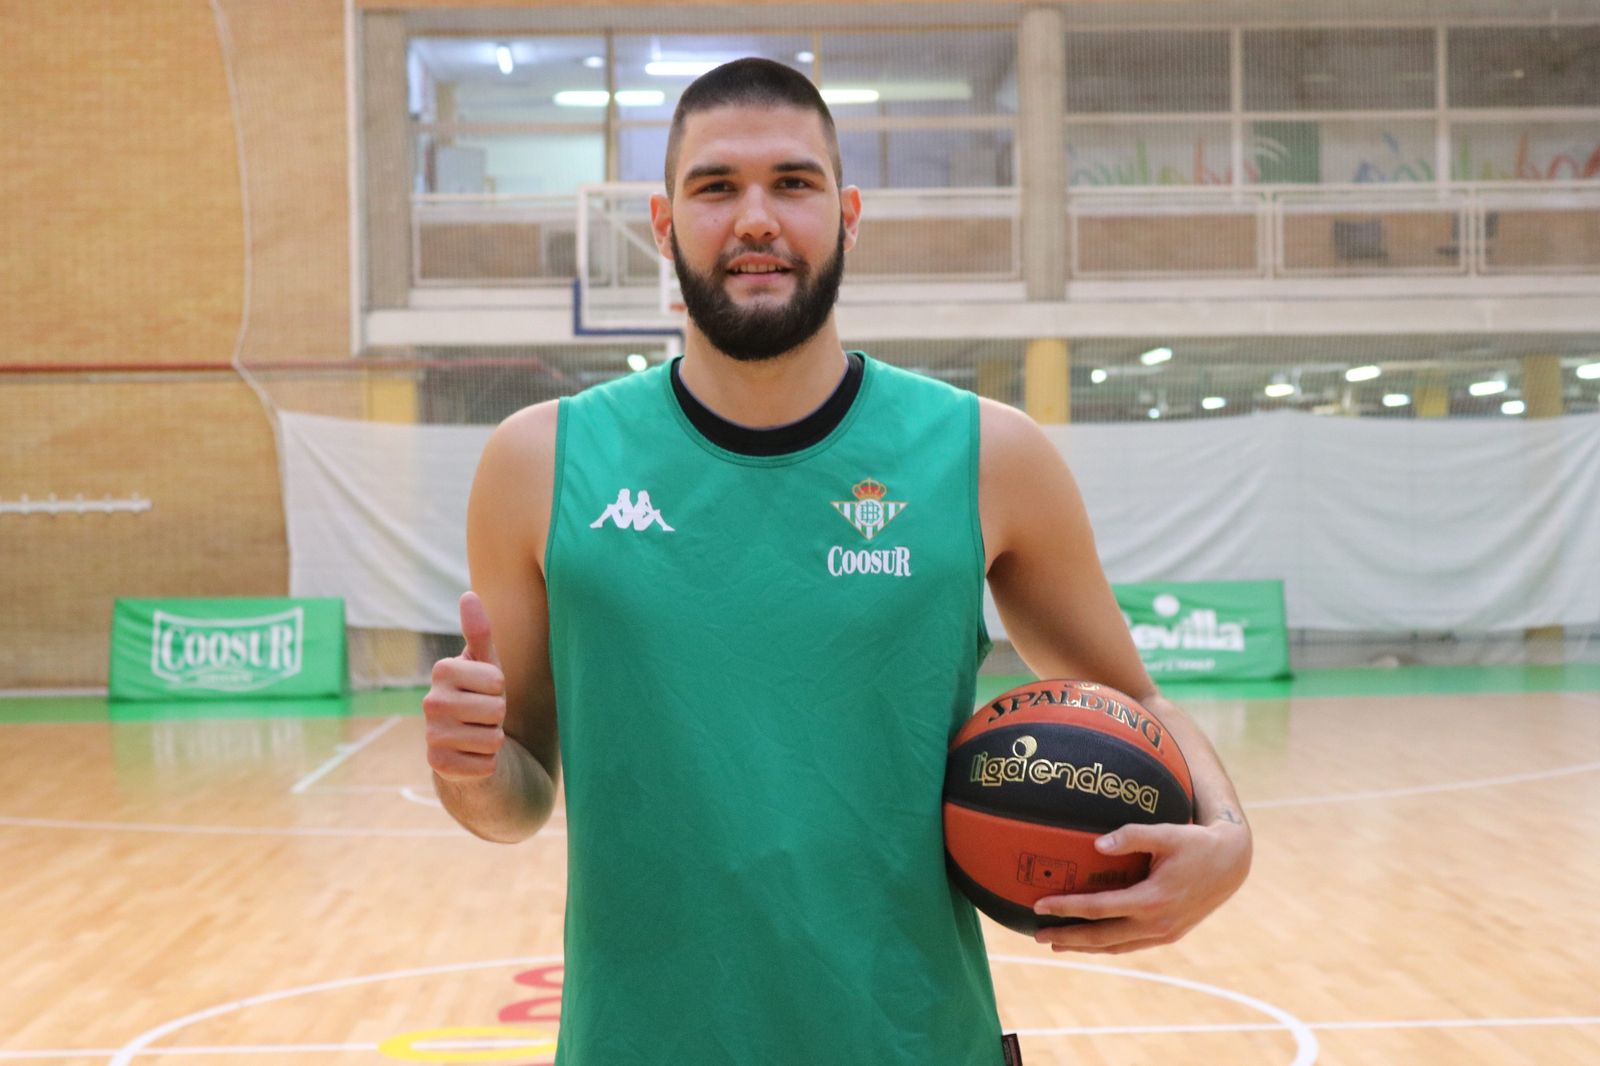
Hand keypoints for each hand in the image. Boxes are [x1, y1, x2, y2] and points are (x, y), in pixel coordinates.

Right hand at [423, 591, 507, 780]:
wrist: (466, 742)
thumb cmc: (480, 695)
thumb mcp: (485, 663)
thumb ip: (479, 631)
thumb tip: (469, 594)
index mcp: (442, 670)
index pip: (497, 680)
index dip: (500, 687)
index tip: (485, 689)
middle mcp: (429, 701)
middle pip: (497, 709)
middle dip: (498, 715)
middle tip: (483, 714)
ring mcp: (431, 735)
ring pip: (493, 739)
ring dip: (493, 739)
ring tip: (477, 732)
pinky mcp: (437, 765)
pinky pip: (486, 764)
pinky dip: (487, 762)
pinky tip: (471, 755)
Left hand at [1031, 819, 1251, 953]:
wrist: (1232, 864)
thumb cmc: (1196, 843)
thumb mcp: (1166, 833)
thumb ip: (1131, 836)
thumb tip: (1096, 843)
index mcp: (1151, 899)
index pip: (1097, 908)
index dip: (1066, 908)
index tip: (1039, 906)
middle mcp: (1156, 923)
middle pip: (1101, 936)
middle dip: (1067, 938)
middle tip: (1038, 936)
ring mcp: (1163, 933)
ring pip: (1115, 946)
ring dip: (1085, 947)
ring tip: (1057, 945)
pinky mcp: (1169, 935)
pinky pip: (1130, 945)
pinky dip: (1107, 946)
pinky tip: (1092, 942)